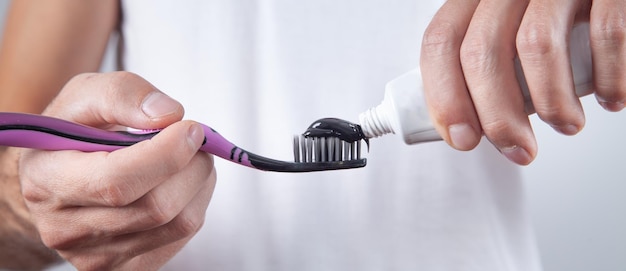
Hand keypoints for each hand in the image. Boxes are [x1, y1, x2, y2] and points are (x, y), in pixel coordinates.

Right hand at [19, 72, 215, 269]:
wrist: (59, 178)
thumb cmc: (74, 132)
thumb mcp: (85, 95)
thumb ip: (123, 94)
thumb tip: (168, 115)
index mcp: (47, 181)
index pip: (117, 182)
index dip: (166, 155)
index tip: (191, 128)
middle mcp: (67, 229)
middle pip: (156, 207)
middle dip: (191, 166)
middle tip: (195, 140)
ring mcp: (98, 256)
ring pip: (179, 223)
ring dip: (199, 183)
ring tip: (189, 158)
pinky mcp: (127, 267)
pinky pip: (182, 236)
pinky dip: (194, 203)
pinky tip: (179, 183)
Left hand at [420, 0, 623, 164]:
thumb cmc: (558, 20)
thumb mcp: (509, 32)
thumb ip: (486, 66)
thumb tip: (466, 126)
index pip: (441, 41)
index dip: (445, 96)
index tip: (462, 137)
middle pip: (481, 50)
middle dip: (497, 116)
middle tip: (517, 147)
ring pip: (536, 45)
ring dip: (552, 103)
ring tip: (566, 123)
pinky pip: (606, 32)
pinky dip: (608, 77)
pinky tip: (611, 96)